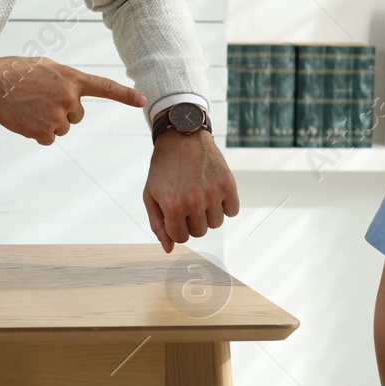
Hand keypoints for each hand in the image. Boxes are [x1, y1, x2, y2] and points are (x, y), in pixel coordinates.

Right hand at [0, 54, 145, 144]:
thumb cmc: (16, 72)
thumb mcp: (47, 68)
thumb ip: (66, 81)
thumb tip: (73, 97)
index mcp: (71, 79)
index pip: (105, 88)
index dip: (125, 95)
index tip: (143, 100)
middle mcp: (69, 98)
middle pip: (77, 115)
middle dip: (63, 111)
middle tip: (41, 99)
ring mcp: (57, 116)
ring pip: (63, 128)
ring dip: (49, 122)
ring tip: (30, 107)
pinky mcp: (43, 131)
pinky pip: (49, 139)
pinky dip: (38, 132)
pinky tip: (26, 119)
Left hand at [143, 128, 238, 251]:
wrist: (182, 136)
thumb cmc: (164, 167)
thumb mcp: (151, 195)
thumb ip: (158, 225)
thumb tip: (169, 249)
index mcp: (172, 206)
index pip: (181, 238)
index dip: (177, 227)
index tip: (176, 213)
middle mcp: (194, 201)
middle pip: (199, 232)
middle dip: (192, 221)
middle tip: (187, 200)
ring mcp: (213, 192)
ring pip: (216, 224)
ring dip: (208, 213)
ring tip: (200, 194)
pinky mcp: (228, 184)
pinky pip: (232, 211)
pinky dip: (225, 205)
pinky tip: (214, 191)